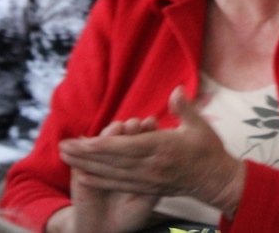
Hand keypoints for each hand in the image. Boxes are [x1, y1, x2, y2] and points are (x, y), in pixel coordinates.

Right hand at [49, 118, 161, 232]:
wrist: (105, 229)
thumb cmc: (131, 214)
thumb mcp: (147, 200)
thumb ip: (155, 185)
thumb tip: (165, 166)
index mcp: (136, 162)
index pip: (142, 141)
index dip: (147, 131)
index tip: (152, 122)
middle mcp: (116, 157)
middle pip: (123, 137)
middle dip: (129, 129)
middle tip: (136, 123)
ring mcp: (98, 161)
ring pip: (103, 143)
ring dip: (109, 133)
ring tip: (118, 127)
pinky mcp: (79, 170)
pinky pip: (82, 156)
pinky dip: (81, 147)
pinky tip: (85, 140)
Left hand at [59, 87, 245, 216]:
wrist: (216, 181)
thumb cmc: (208, 150)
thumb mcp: (199, 125)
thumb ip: (184, 108)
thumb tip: (175, 90)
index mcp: (161, 148)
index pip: (125, 147)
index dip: (100, 146)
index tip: (80, 141)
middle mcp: (151, 166)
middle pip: (112, 162)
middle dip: (85, 155)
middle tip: (62, 147)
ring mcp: (148, 180)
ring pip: (112, 174)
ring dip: (86, 167)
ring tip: (66, 159)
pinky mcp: (148, 189)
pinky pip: (120, 185)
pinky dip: (100, 181)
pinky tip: (84, 176)